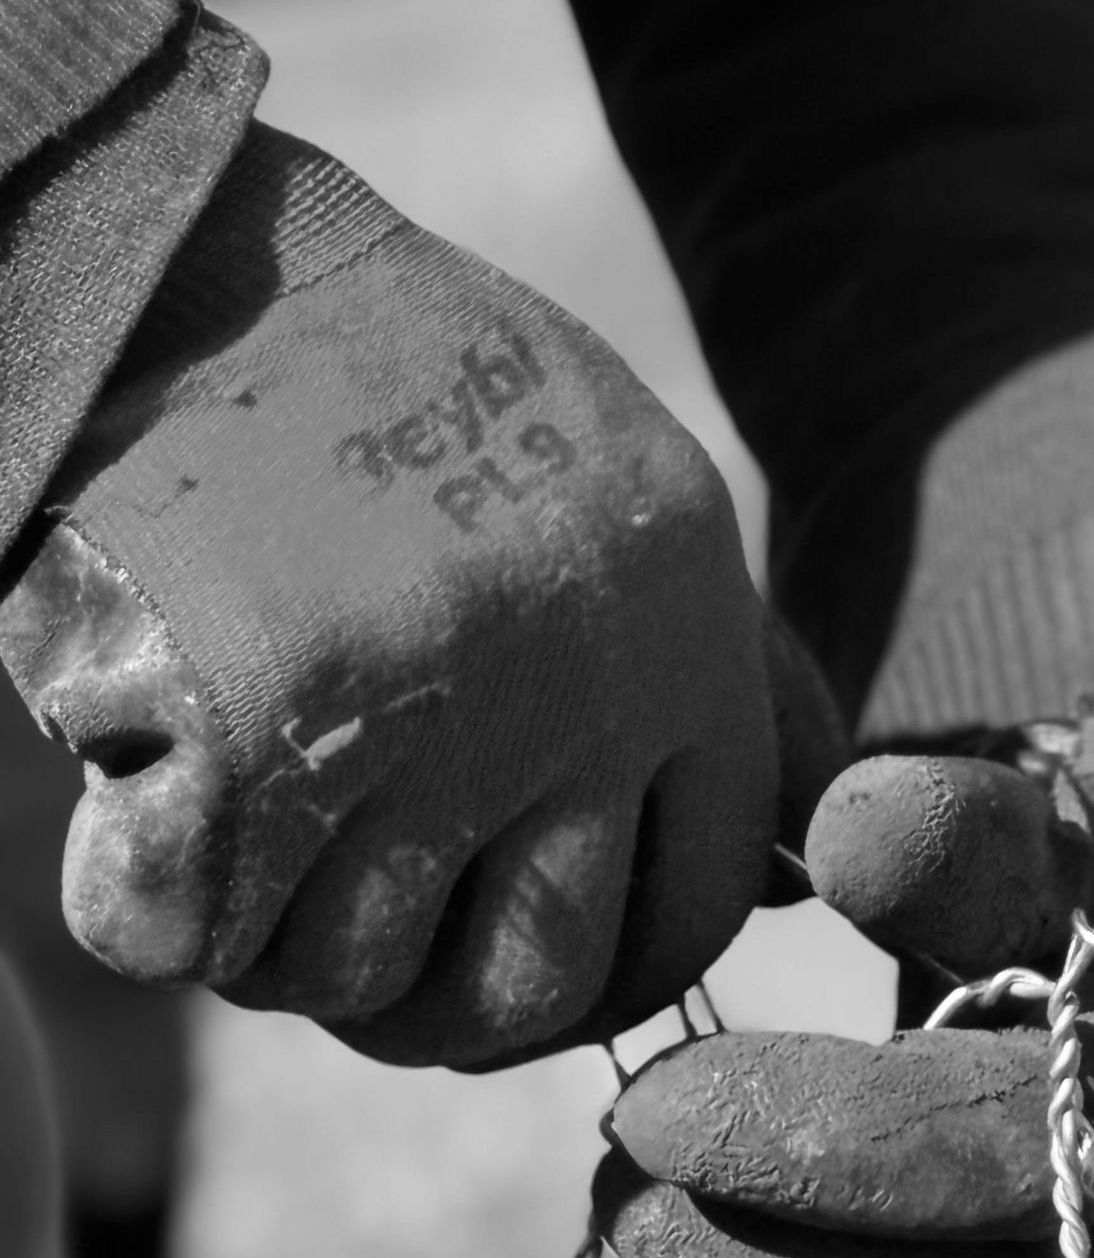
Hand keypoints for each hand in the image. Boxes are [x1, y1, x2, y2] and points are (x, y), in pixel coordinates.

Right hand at [0, 125, 839, 1067]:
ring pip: (343, 978)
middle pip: (527, 991)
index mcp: (684, 635)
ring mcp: (418, 720)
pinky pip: (174, 935)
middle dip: (426, 999)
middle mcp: (579, 693)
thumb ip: (718, 675)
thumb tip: (794, 858)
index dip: (596, 974)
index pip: (694, 913)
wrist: (192, 258)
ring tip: (238, 801)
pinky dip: (134, 894)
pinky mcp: (235, 733)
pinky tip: (136, 783)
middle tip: (345, 920)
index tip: (507, 958)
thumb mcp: (627, 490)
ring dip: (267, 934)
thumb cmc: (401, 387)